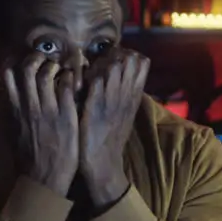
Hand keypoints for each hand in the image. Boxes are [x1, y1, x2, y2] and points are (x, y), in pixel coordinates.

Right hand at [3, 53, 78, 195]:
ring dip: (54, 65)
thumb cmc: (30, 158)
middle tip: (45, 60)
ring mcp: (48, 109)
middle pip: (27, 68)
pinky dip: (69, 77)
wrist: (45, 179)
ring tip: (59, 69)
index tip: (23, 62)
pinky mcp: (66, 115)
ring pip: (47, 73)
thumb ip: (13, 113)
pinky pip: (67, 86)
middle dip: (36, 58)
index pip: (8, 75)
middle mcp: (29, 106)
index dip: (15, 62)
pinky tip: (72, 80)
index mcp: (15, 109)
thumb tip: (11, 98)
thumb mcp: (14, 132)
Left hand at [79, 48, 149, 206]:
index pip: (142, 62)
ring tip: (88, 73)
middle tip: (98, 64)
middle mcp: (127, 95)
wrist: (104, 166)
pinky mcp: (96, 107)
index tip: (113, 61)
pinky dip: (87, 75)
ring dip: (99, 63)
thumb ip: (122, 94)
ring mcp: (112, 100)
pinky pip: (96, 80)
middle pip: (130, 58)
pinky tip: (79, 82)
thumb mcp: (123, 114)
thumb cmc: (109, 140)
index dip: (126, 55)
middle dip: (113, 54)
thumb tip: (116, 76)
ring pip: (114, 65)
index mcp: (134, 97)